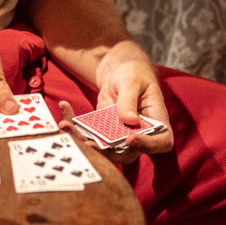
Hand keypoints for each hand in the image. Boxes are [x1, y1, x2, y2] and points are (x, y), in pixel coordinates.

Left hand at [61, 42, 173, 163]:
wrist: (120, 71)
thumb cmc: (134, 73)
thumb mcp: (132, 80)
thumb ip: (129, 99)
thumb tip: (129, 121)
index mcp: (157, 121)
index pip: (161, 141)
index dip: (148, 146)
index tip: (131, 139)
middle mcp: (140, 134)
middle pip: (128, 153)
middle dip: (106, 151)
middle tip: (87, 142)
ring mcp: (120, 136)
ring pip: (103, 148)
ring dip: (83, 140)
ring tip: (66, 125)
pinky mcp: (103, 132)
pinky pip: (89, 135)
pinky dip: (74, 125)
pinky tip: (64, 108)